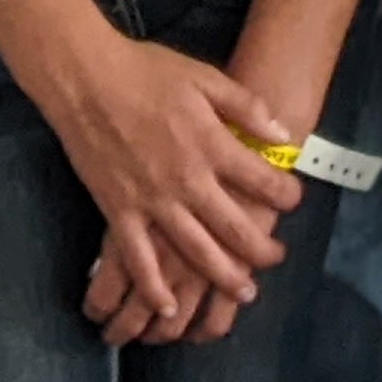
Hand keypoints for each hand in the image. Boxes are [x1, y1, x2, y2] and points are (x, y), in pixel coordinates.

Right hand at [42, 36, 299, 330]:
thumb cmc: (148, 73)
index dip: (284, 195)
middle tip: (276, 259)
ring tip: (244, 293)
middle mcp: (187, 180)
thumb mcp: (205, 78)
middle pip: (233, 226)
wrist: (87, 81)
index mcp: (211, 144)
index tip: (295, 202)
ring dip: (222, 276)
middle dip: (261, 249)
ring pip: (195, 251)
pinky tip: (169, 309)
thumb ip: (246, 107)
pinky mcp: (119, 213)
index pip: (260, 179)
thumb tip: (283, 133)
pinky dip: (154, 288)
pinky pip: (139, 260)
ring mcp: (152, 201)